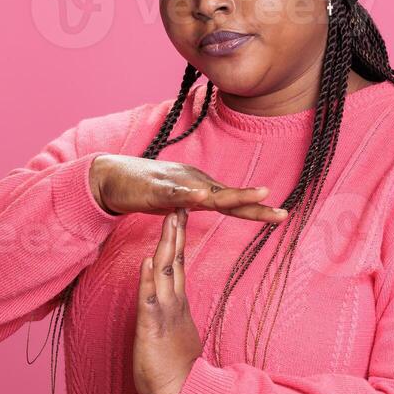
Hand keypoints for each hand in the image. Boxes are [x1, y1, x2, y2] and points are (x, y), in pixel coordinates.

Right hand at [92, 155, 288, 222]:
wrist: (111, 178)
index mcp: (199, 189)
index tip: (280, 216)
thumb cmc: (143, 188)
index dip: (256, 209)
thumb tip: (205, 204)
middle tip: (282, 213)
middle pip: (228, 197)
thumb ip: (190, 203)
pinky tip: (202, 196)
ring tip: (258, 195)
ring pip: (208, 192)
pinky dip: (189, 194)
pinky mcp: (155, 188)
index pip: (232, 202)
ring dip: (233, 195)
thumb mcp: (173, 200)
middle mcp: (193, 183)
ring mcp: (175, 184)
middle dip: (255, 204)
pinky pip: (174, 192)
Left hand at [133, 208, 200, 393]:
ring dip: (165, 245)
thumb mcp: (177, 333)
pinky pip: (149, 299)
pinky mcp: (152, 328)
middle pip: (174, 260)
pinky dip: (147, 279)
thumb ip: (175, 313)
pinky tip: (146, 261)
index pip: (178, 263)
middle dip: (175, 230)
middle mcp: (174, 303)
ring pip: (165, 273)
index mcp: (179, 304)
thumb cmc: (177, 368)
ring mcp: (165, 314)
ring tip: (168, 219)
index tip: (179, 214)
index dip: (177, 238)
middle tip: (179, 202)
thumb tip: (172, 299)